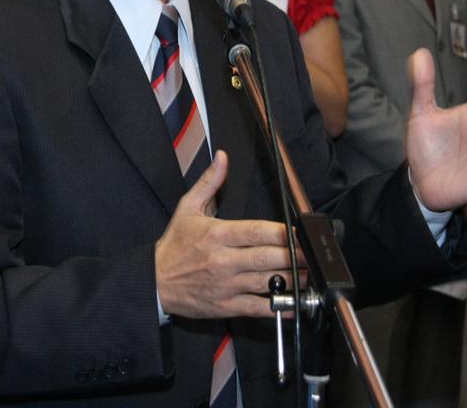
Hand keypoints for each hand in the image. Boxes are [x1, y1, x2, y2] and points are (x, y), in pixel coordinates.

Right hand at [155, 151, 294, 319]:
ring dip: (292, 279)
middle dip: (293, 255)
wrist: (154, 282)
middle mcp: (224, 260)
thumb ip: (209, 182)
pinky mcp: (226, 306)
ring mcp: (226, 285)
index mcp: (217, 235)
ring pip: (267, 282)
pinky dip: (279, 307)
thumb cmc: (174, 246)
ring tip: (309, 273)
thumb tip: (222, 158)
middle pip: (266, 257)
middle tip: (312, 253)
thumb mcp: (187, 208)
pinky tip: (295, 303)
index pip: (256, 232)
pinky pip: (258, 308)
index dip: (281, 232)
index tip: (299, 232)